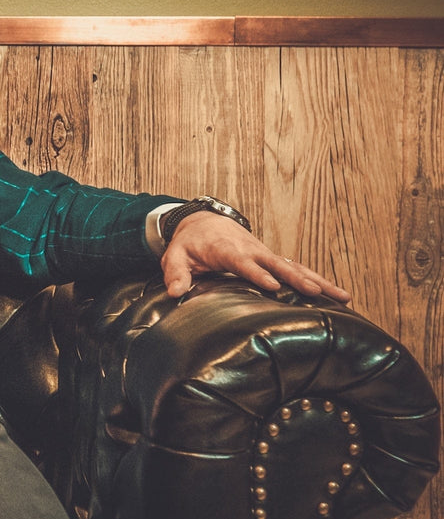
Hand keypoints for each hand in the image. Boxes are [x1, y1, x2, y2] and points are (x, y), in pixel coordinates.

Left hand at [161, 211, 351, 302]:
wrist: (204, 222)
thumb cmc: (189, 243)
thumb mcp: (175, 256)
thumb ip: (175, 273)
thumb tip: (175, 292)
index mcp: (227, 249)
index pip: (243, 263)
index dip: (258, 274)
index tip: (273, 286)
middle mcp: (252, 250)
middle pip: (277, 264)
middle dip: (296, 278)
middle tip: (315, 292)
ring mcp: (265, 254)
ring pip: (295, 267)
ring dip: (318, 280)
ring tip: (342, 296)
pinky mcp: (273, 259)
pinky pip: (298, 269)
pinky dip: (318, 280)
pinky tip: (338, 295)